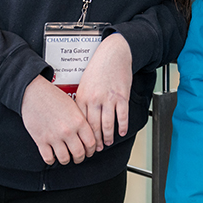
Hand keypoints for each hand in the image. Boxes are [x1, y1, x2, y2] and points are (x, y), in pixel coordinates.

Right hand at [20, 75, 96, 164]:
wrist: (34, 93)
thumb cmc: (53, 97)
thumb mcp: (74, 106)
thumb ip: (81, 120)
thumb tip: (88, 134)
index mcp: (78, 121)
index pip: (91, 143)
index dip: (91, 150)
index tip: (90, 151)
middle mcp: (68, 131)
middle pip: (79, 154)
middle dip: (80, 158)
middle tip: (79, 157)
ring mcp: (54, 137)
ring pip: (64, 159)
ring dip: (67, 160)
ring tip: (66, 157)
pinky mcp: (41, 140)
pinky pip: (48, 158)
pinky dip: (51, 160)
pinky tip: (53, 156)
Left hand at [75, 33, 132, 151]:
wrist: (113, 53)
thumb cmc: (98, 67)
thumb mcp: (84, 83)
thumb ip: (82, 99)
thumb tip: (80, 116)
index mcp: (82, 97)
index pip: (81, 123)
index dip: (83, 136)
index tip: (84, 143)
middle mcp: (94, 99)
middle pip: (93, 127)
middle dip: (95, 141)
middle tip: (96, 149)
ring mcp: (109, 98)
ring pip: (107, 125)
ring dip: (108, 137)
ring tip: (108, 142)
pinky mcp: (122, 96)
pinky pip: (122, 116)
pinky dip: (122, 127)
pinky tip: (121, 132)